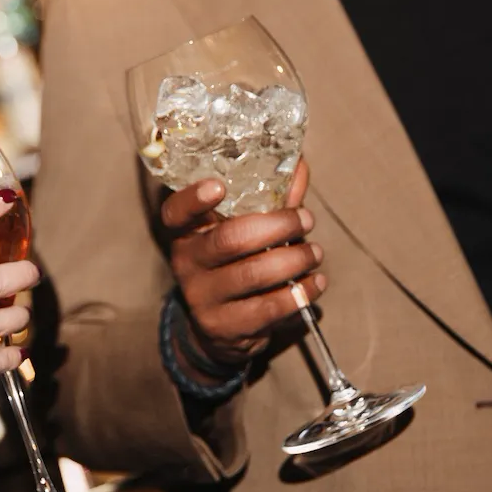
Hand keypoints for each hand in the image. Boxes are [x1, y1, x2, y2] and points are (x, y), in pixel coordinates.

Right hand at [163, 160, 324, 372]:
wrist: (220, 328)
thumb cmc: (235, 263)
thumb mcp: (242, 229)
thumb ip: (268, 199)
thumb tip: (299, 163)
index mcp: (186, 232)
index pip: (176, 212)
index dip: (193, 198)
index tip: (219, 185)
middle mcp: (187, 262)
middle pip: (230, 239)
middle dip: (277, 226)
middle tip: (307, 219)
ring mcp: (202, 297)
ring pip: (253, 274)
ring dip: (294, 259)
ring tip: (315, 252)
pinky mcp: (225, 326)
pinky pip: (268, 308)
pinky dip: (299, 293)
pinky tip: (316, 282)